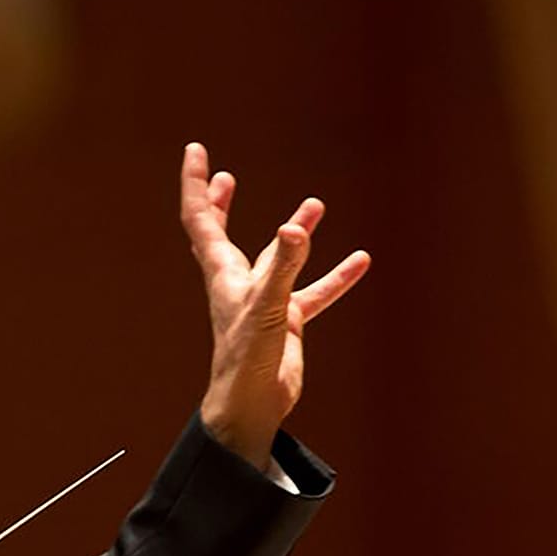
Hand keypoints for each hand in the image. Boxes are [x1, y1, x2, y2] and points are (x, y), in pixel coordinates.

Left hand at [179, 142, 370, 468]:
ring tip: (316, 205)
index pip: (200, 218)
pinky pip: (313, 292)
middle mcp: (238, 282)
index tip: (196, 150)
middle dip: (220, 204)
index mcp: (222, 272)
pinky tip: (361, 262)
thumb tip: (294, 228)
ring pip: (277, 258)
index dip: (195, 183)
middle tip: (224, 177)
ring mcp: (263, 301)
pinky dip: (334, 277)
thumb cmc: (247, 359)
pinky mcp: (285, 321)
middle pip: (221, 234)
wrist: (252, 405)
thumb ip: (283, 267)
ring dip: (294, 233)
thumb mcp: (268, 306)